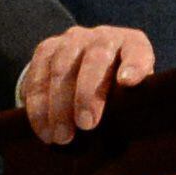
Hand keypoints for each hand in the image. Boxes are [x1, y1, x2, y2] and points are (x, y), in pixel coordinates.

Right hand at [22, 25, 154, 144]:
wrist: (84, 68)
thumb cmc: (117, 92)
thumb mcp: (131, 95)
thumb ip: (130, 106)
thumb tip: (125, 133)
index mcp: (131, 45)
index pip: (137, 50)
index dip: (134, 65)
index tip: (128, 83)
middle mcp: (103, 37)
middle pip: (96, 58)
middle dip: (88, 93)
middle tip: (86, 125)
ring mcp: (73, 40)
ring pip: (62, 67)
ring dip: (59, 106)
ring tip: (61, 136)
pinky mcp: (47, 48)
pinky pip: (38, 74)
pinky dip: (38, 105)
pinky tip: (43, 128)